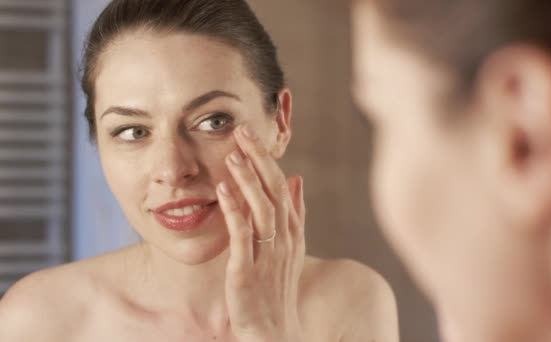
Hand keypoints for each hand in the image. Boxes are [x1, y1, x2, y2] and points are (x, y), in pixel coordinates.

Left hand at [216, 124, 305, 341]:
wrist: (275, 334)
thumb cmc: (277, 290)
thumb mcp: (288, 248)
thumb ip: (294, 213)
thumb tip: (297, 179)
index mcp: (292, 232)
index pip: (283, 187)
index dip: (269, 159)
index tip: (254, 133)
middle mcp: (284, 240)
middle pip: (275, 192)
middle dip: (260, 159)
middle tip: (243, 130)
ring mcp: (268, 256)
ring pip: (263, 209)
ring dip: (248, 180)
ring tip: (233, 153)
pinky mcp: (247, 273)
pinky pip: (243, 237)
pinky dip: (235, 211)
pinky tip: (222, 190)